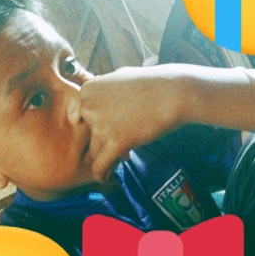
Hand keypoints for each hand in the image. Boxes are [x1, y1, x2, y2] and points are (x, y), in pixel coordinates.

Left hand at [78, 66, 186, 180]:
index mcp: (87, 90)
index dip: (96, 124)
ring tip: (117, 161)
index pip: (81, 115)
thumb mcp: (118, 77)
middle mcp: (89, 107)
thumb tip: (93, 97)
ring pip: (95, 151)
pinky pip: (99, 166)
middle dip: (102, 141)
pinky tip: (105, 178)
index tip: (107, 130)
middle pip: (88, 134)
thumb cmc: (151, 84)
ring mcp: (100, 125)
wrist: (173, 93)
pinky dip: (101, 174)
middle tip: (119, 144)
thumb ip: (102, 90)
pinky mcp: (114, 142)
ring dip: (106, 157)